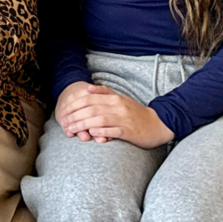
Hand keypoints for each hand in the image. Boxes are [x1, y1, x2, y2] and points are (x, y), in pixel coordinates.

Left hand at [58, 84, 173, 148]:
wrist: (158, 124)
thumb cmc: (136, 113)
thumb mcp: (121, 98)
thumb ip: (104, 92)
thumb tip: (87, 88)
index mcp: (114, 98)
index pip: (88, 98)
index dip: (73, 105)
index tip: (63, 112)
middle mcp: (117, 106)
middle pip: (90, 109)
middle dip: (74, 115)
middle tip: (64, 122)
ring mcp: (124, 119)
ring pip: (99, 119)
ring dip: (83, 125)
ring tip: (72, 129)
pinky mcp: (129, 131)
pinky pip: (113, 130)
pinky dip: (101, 131)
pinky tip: (91, 133)